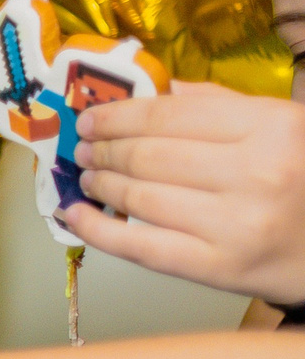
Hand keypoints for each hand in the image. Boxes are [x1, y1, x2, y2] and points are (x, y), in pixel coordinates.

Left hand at [68, 82, 304, 302]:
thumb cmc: (303, 177)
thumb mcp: (280, 126)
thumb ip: (217, 104)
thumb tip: (150, 90)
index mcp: (270, 127)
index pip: (168, 116)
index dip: (117, 116)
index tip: (89, 119)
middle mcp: (255, 174)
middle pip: (147, 156)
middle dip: (103, 151)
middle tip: (84, 150)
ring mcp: (235, 225)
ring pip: (140, 197)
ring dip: (100, 184)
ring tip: (87, 177)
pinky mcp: (219, 268)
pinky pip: (140, 247)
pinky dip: (97, 230)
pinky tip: (76, 215)